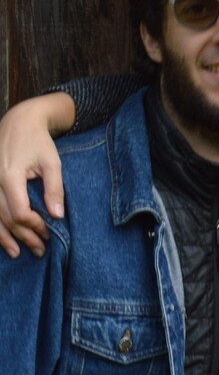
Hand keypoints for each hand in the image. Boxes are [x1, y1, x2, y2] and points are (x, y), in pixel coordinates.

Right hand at [0, 93, 76, 258]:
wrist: (19, 121)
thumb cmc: (38, 141)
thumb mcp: (52, 163)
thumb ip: (55, 189)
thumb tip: (57, 216)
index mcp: (9, 176)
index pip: (19, 212)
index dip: (33, 226)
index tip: (48, 231)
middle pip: (5, 218)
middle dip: (23, 236)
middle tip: (39, 250)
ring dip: (4, 237)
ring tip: (18, 253)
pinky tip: (2, 238)